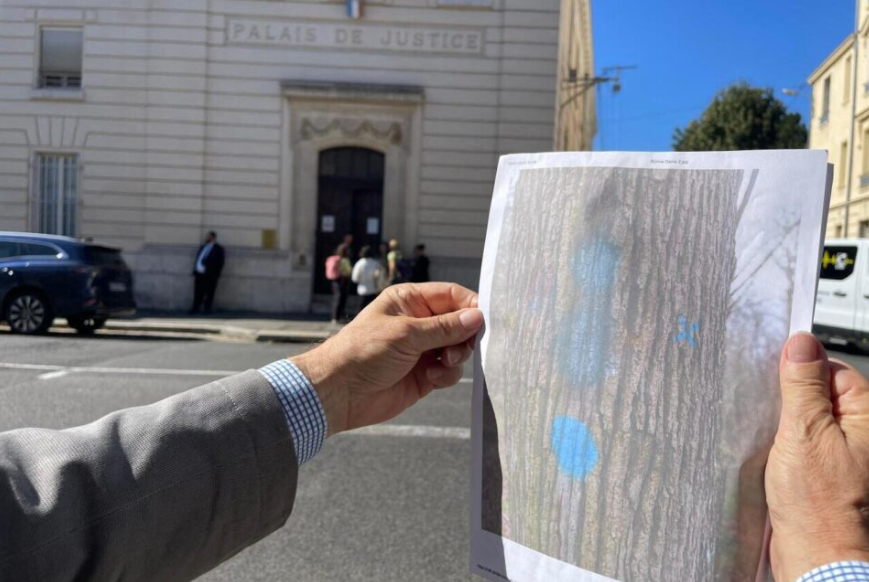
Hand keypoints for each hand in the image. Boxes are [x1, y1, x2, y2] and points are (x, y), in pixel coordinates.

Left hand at [291, 282, 482, 435]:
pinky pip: (449, 371)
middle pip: (459, 323)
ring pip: (458, 348)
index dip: (471, 306)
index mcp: (409, 300)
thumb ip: (444, 327)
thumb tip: (477, 317)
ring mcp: (422, 349)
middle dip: (465, 336)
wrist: (339, 393)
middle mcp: (418, 322)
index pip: (452, 295)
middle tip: (460, 347)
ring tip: (442, 364)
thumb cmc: (362, 352)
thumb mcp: (406, 334)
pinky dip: (447, 375)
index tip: (486, 320)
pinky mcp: (424, 375)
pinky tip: (431, 379)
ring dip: (457, 357)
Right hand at [766, 333, 868, 580]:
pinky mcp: (825, 473)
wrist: (818, 559)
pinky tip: (774, 456)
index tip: (775, 375)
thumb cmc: (820, 508)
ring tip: (775, 442)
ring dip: (784, 424)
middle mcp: (862, 434)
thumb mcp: (804, 433)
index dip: (801, 370)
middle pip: (819, 393)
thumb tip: (802, 344)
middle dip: (789, 399)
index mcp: (868, 418)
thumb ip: (803, 385)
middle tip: (774, 416)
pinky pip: (802, 443)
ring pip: (807, 419)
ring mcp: (844, 455)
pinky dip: (784, 444)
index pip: (832, 369)